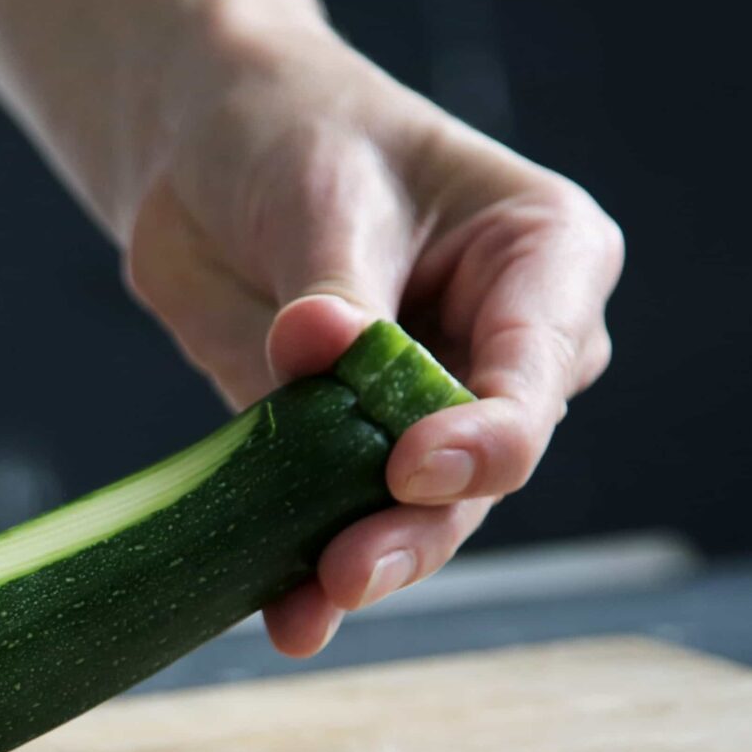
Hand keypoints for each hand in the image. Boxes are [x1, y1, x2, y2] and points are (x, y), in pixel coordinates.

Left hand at [125, 24, 623, 655]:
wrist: (203, 148)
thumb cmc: (295, 135)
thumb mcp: (321, 192)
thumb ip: (332, 286)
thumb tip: (317, 346)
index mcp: (548, 259)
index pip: (535, 368)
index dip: (485, 433)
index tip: (413, 465)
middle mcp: (512, 350)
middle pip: (487, 463)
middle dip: (421, 523)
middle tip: (351, 568)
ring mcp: (437, 412)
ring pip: (424, 512)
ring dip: (367, 562)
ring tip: (310, 603)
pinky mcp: (354, 453)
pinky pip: (341, 520)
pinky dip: (310, 570)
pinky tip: (285, 616)